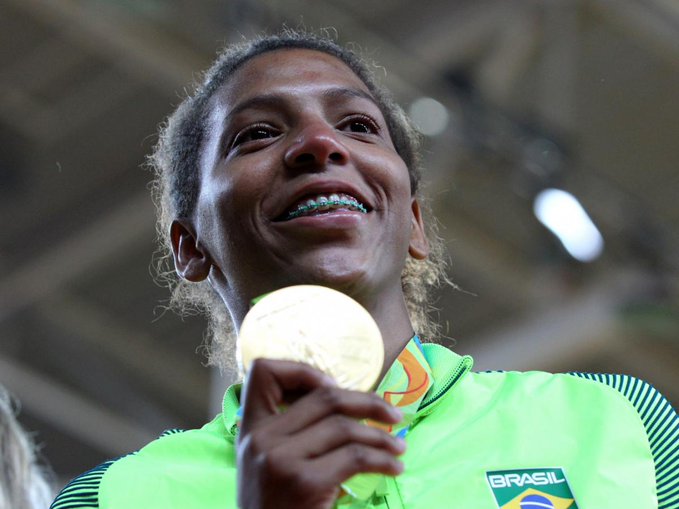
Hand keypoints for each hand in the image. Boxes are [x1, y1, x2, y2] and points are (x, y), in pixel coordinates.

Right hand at [236, 358, 404, 508]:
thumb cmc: (277, 504)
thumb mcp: (269, 460)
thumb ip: (289, 430)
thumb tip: (342, 398)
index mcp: (250, 428)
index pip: (264, 372)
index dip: (303, 371)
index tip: (333, 388)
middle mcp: (260, 439)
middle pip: (323, 397)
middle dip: (367, 402)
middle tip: (393, 415)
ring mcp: (280, 460)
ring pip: (344, 427)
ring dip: (381, 437)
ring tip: (398, 448)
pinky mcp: (304, 482)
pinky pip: (355, 458)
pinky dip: (382, 460)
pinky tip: (393, 467)